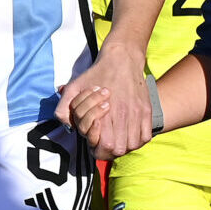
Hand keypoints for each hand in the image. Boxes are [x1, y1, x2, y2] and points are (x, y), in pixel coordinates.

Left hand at [57, 44, 153, 158]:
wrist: (121, 58)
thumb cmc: (96, 74)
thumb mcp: (74, 87)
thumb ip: (64, 108)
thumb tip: (67, 126)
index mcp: (105, 112)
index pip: (105, 146)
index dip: (97, 150)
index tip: (94, 144)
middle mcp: (123, 115)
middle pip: (119, 149)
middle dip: (109, 150)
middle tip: (105, 143)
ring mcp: (137, 113)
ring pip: (133, 144)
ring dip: (124, 146)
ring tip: (116, 139)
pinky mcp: (146, 110)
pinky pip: (145, 136)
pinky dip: (138, 139)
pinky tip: (128, 134)